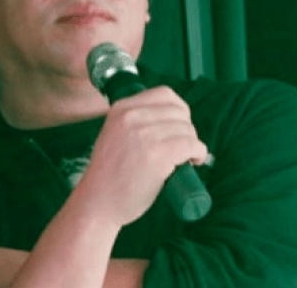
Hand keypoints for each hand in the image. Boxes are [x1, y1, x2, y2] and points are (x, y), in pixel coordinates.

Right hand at [78, 86, 208, 226]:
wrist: (97, 202)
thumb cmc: (108, 175)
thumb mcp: (114, 134)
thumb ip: (134, 121)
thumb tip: (171, 118)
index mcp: (120, 109)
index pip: (164, 94)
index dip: (179, 110)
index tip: (181, 124)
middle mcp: (132, 117)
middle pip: (179, 112)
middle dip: (187, 129)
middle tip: (184, 146)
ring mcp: (145, 135)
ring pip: (187, 129)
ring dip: (193, 143)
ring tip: (186, 157)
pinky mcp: (157, 155)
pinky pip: (191, 145)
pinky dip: (199, 152)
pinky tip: (194, 160)